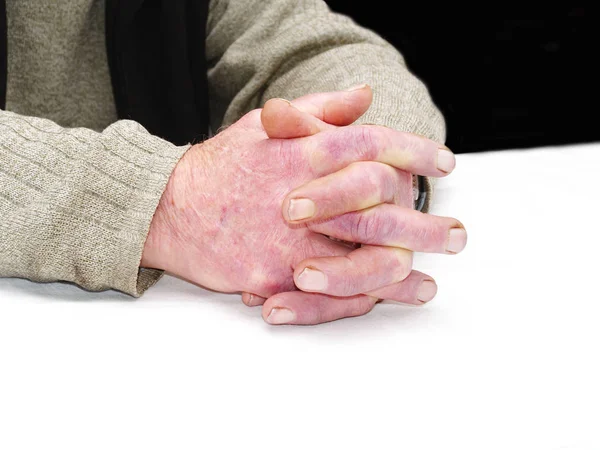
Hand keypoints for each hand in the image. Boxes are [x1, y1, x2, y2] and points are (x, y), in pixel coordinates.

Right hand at [141, 86, 462, 308]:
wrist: (168, 209)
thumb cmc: (220, 166)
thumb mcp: (265, 126)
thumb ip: (319, 111)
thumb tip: (365, 94)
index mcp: (306, 152)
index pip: (375, 145)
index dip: (415, 152)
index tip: (443, 162)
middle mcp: (306, 196)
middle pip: (384, 209)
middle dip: (427, 222)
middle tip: (457, 234)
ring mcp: (290, 241)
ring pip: (366, 259)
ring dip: (408, 270)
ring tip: (433, 276)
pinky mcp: (274, 277)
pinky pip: (332, 294)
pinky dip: (369, 297)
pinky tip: (395, 297)